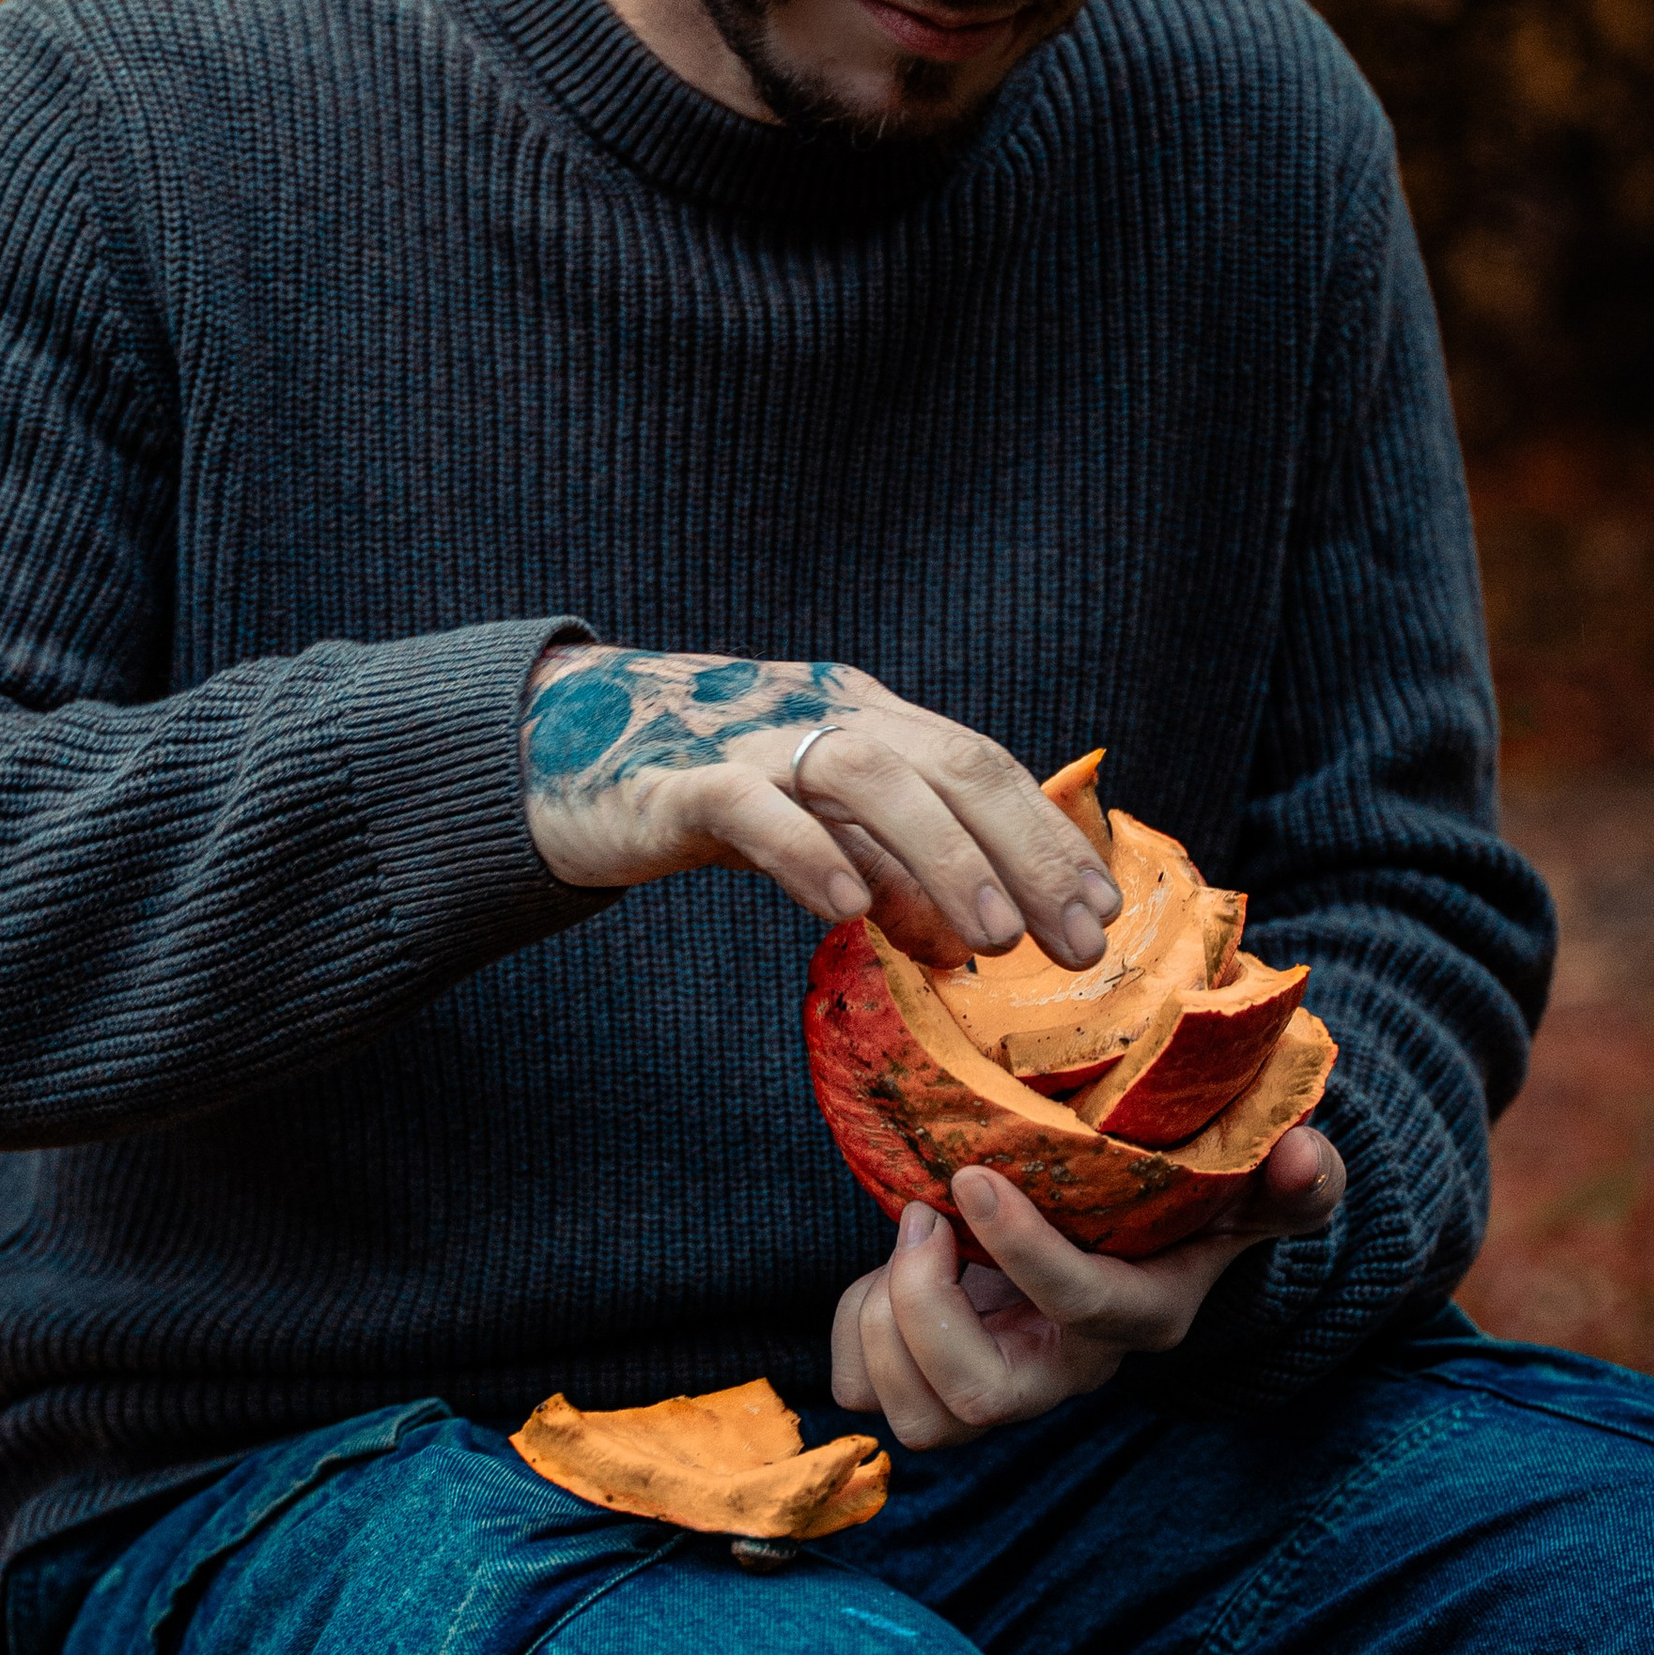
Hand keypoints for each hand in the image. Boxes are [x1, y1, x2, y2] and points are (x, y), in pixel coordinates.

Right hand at [519, 645, 1124, 969]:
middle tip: (1074, 943)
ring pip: (867, 775)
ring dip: (942, 856)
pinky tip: (851, 912)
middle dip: (1026, 854)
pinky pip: (749, 807)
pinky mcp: (674, 781)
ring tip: (991, 941)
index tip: (1101, 909)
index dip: (1048, 835)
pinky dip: (807, 853)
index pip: (983, 764)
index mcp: (866, 713)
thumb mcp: (813, 818)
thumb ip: (887, 860)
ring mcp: (748, 739)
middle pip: (950, 763)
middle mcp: (822, 711)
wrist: (553, 749)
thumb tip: (970, 936)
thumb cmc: (700, 789)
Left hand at [830, 1124, 1347, 1451]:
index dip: (1025, 1251)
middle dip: (926, 1306)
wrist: (1123, 1245)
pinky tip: (889, 1271)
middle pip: (976, 1399)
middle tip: (924, 1213)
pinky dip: (853, 1328)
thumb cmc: (1184, 1210)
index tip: (976, 1176)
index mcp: (1138, 1318)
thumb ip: (1295, 1182)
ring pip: (912, 1415)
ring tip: (910, 1237)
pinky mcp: (931, 1384)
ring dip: (884, 1317)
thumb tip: (1306, 1156)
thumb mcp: (1248, 1190)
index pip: (1083, 1309)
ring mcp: (994, 1388)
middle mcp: (1063, 1372)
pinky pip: (862, 1389)